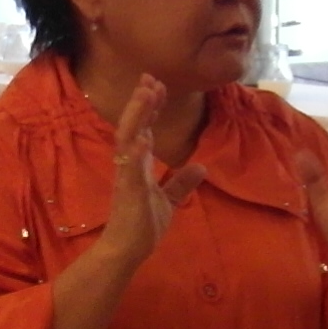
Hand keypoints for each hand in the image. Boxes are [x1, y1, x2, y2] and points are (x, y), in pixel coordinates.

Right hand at [97, 75, 209, 263]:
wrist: (126, 251)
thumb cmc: (142, 226)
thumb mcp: (169, 201)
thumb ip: (181, 183)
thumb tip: (201, 167)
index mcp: (138, 165)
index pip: (144, 129)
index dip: (150, 108)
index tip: (157, 85)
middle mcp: (129, 165)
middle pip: (134, 126)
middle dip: (141, 102)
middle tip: (149, 78)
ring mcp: (127, 176)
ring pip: (128, 139)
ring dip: (137, 116)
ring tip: (145, 94)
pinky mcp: (128, 192)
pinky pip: (130, 169)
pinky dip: (136, 153)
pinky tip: (143, 138)